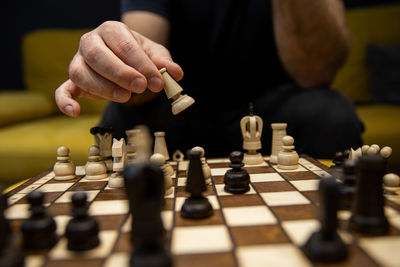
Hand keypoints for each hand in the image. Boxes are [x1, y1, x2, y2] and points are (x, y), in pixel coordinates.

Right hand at [55, 21, 182, 116]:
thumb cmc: (138, 55)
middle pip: (99, 56)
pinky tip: (75, 112)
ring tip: (124, 97)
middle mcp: (91, 42)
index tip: (157, 82)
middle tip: (140, 87)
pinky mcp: (73, 81)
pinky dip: (65, 101)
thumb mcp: (153, 54)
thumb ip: (163, 62)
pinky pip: (63, 90)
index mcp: (112, 30)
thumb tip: (176, 73)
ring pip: (81, 73)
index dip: (142, 65)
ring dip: (103, 88)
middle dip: (121, 73)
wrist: (123, 57)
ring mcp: (78, 61)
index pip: (125, 46)